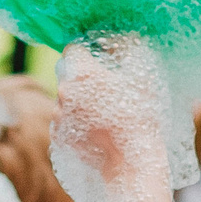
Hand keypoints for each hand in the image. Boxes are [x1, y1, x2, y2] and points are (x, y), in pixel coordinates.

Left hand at [52, 37, 171, 185]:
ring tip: (106, 114)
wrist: (131, 165)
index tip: (103, 60)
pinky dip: (78, 124)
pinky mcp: (58, 141)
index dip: (88, 52)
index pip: (73, 49)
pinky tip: (99, 132)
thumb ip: (130, 48)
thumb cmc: (141, 118)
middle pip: (68, 75)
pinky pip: (65, 124)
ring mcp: (57, 119)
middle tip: (109, 88)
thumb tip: (124, 36)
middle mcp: (62, 93)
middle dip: (85, 78)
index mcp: (79, 73)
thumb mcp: (143, 75)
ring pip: (66, 101)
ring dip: (81, 102)